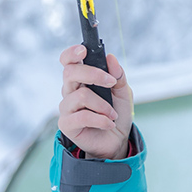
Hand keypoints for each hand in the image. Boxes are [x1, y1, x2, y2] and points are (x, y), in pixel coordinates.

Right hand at [58, 44, 132, 159]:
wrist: (116, 141)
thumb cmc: (116, 115)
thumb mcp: (124, 93)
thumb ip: (118, 76)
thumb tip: (111, 58)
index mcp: (80, 80)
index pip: (68, 61)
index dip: (72, 53)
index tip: (83, 50)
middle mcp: (70, 91)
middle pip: (70, 72)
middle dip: (94, 75)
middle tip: (111, 83)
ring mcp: (67, 108)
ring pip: (81, 96)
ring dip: (103, 105)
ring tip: (113, 114)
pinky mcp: (67, 124)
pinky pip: (82, 116)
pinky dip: (101, 119)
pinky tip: (109, 124)